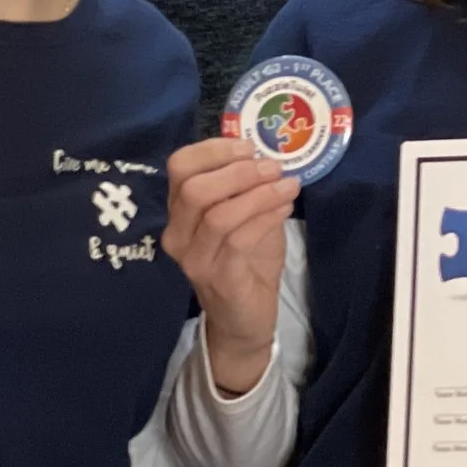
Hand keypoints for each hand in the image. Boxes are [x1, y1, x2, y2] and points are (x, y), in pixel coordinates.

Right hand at [162, 137, 296, 396]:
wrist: (244, 319)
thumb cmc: (245, 261)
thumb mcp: (244, 215)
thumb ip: (247, 186)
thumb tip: (269, 152)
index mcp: (180, 211)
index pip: (179, 166)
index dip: (214, 149)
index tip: (250, 146)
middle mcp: (178, 234)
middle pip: (193, 188)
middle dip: (238, 171)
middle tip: (273, 167)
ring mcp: (194, 259)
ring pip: (218, 214)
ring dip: (259, 193)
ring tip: (288, 185)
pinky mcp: (218, 278)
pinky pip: (239, 239)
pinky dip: (266, 216)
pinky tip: (286, 207)